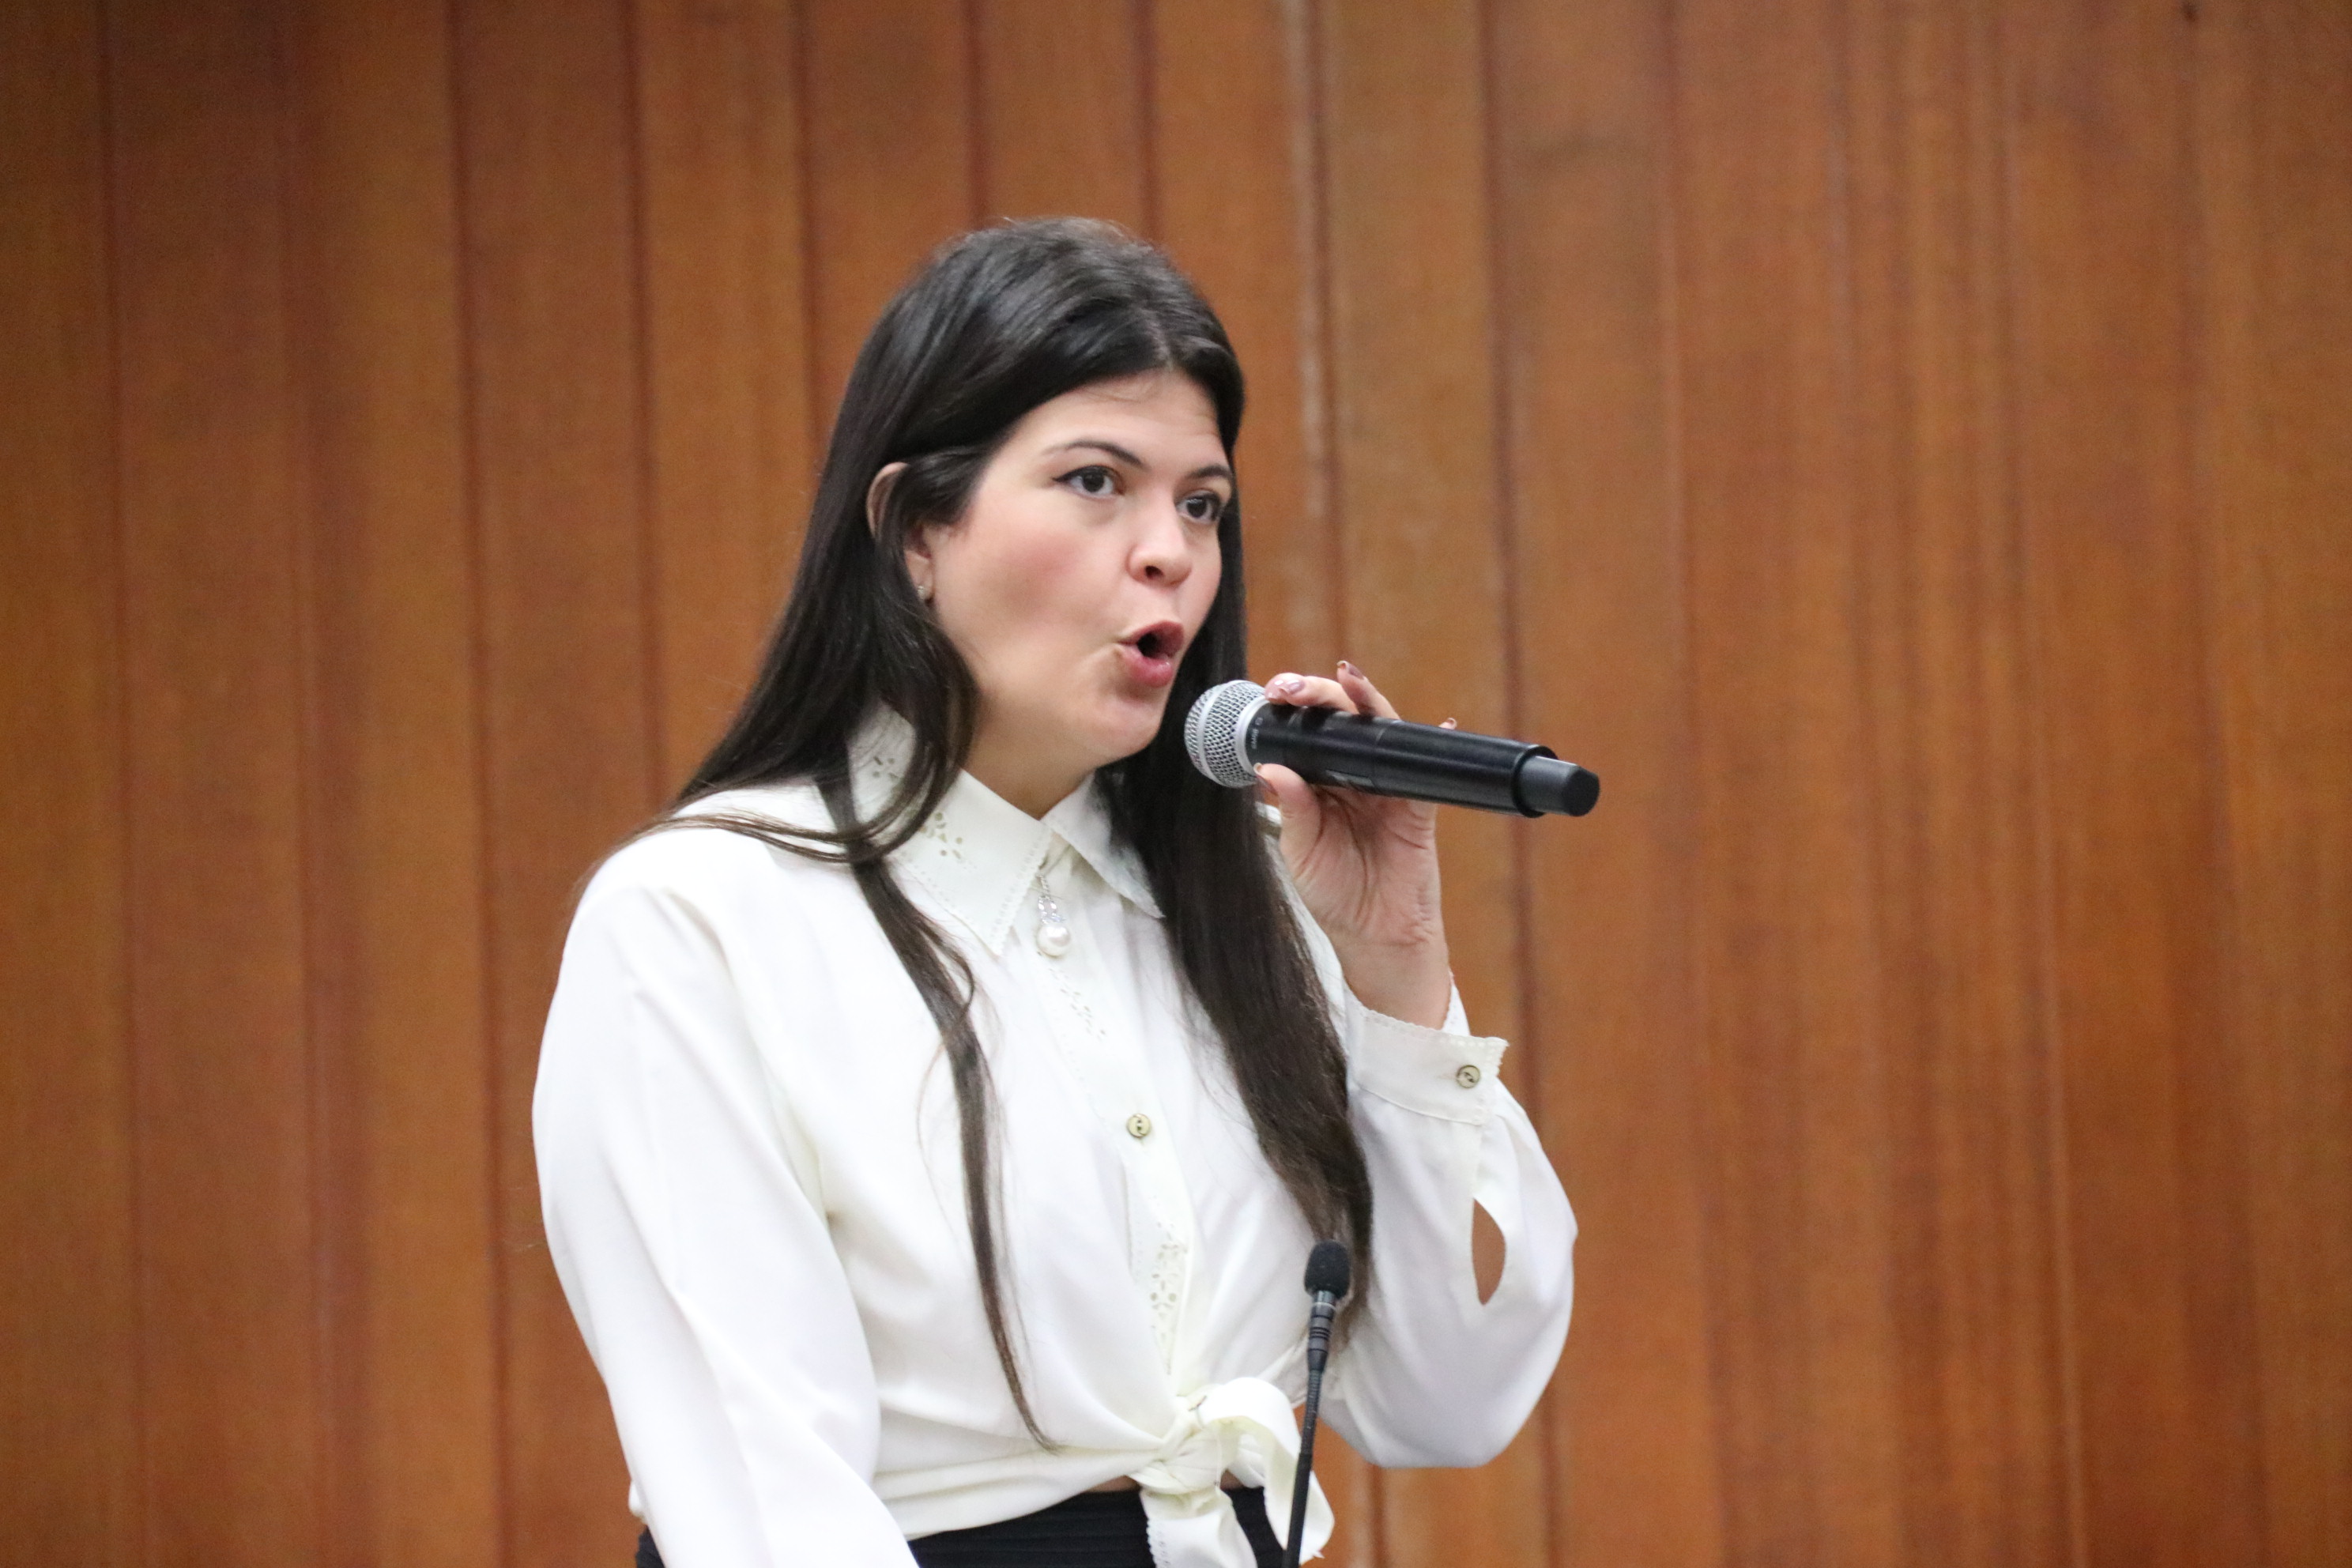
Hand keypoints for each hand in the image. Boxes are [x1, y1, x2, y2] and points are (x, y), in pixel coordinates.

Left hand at [1255, 662, 1452, 1028]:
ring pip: (1379, 732)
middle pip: (1340, 722)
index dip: (1291, 711)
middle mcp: (1353, 778)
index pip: (1306, 735)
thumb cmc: (1336, 895)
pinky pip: (1426, 770)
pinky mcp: (1418, 807)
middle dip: (1318, 695)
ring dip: (1365, 702)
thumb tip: (1269, 768)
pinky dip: (1433, 743)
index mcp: (1320, 784)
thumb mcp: (1301, 851)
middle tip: (1292, 687)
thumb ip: (1291, 809)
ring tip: (1348, 678)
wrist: (1376, 937)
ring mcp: (1387, 788)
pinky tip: (1439, 725)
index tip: (1271, 694)